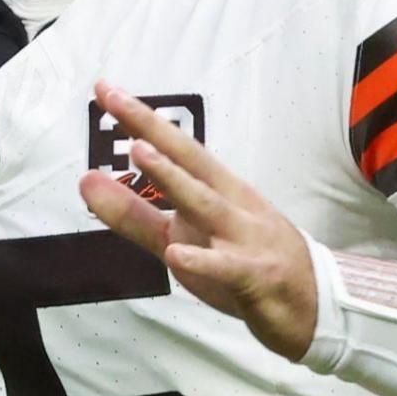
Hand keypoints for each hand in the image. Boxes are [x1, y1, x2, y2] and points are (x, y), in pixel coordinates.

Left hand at [78, 81, 317, 361]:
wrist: (311, 306)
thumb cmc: (245, 259)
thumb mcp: (182, 235)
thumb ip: (133, 214)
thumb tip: (85, 181)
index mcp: (219, 188)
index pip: (176, 147)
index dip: (142, 119)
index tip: (105, 89)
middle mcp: (231, 203)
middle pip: (190, 161)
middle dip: (153, 129)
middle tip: (115, 100)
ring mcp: (244, 238)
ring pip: (207, 205)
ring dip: (174, 179)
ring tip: (141, 153)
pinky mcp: (255, 276)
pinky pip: (227, 268)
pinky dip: (203, 261)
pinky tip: (175, 255)